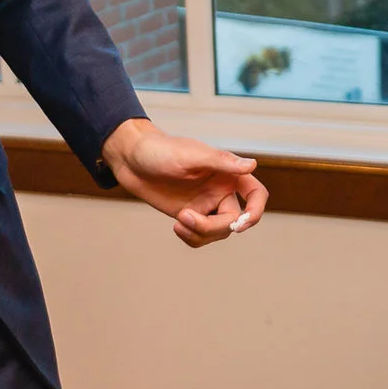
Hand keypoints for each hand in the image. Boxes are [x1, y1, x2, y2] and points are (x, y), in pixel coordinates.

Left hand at [100, 119, 267, 246]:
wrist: (131, 159)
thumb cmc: (160, 150)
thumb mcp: (190, 155)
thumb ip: (221, 161)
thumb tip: (252, 165)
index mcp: (227, 173)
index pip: (255, 194)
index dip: (255, 211)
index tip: (239, 225)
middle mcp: (220, 190)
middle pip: (234, 221)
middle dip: (212, 227)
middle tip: (185, 218)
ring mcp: (205, 205)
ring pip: (218, 232)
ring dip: (199, 234)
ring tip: (178, 222)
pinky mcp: (190, 216)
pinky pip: (201, 236)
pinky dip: (192, 238)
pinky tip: (176, 227)